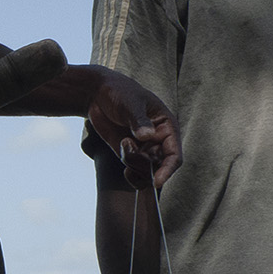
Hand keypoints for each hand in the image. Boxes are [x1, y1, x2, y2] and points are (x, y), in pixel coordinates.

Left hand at [83, 68, 180, 187]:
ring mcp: (145, 149)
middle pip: (160, 167)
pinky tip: (122, 159)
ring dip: (133, 164)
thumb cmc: (120, 92)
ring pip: (147, 172)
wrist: (99, 94)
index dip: (168, 170)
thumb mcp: (130, 103)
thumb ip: (139, 120)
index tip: (156, 181)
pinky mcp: (131, 154)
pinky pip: (136, 173)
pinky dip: (130, 175)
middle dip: (143, 164)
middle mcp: (159, 141)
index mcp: (167, 127)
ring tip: (122, 143)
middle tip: (125, 145)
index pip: (174, 155)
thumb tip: (147, 136)